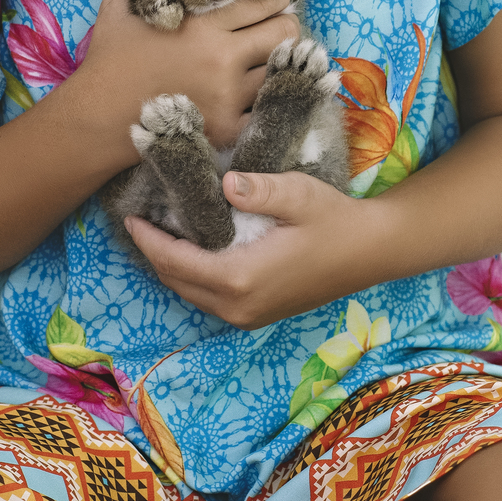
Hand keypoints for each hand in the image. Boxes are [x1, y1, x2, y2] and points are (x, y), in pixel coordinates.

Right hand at [72, 0, 301, 152]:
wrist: (99, 117)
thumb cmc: (110, 58)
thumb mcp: (122, 3)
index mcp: (203, 22)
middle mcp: (222, 57)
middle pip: (285, 30)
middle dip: (282, 23)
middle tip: (271, 26)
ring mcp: (228, 95)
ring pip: (283, 67)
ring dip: (276, 60)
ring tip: (263, 56)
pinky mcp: (228, 128)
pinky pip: (269, 106)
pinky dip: (266, 96)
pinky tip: (252, 90)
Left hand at [126, 169, 378, 326]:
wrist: (371, 252)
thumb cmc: (335, 221)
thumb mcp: (299, 195)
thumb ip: (260, 189)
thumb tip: (224, 184)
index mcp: (240, 278)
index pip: (175, 262)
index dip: (148, 240)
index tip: (130, 218)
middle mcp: (238, 306)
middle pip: (176, 282)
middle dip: (154, 254)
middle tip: (140, 222)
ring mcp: (248, 316)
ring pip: (191, 294)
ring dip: (172, 267)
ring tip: (161, 233)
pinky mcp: (256, 316)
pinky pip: (209, 299)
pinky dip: (193, 276)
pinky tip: (193, 251)